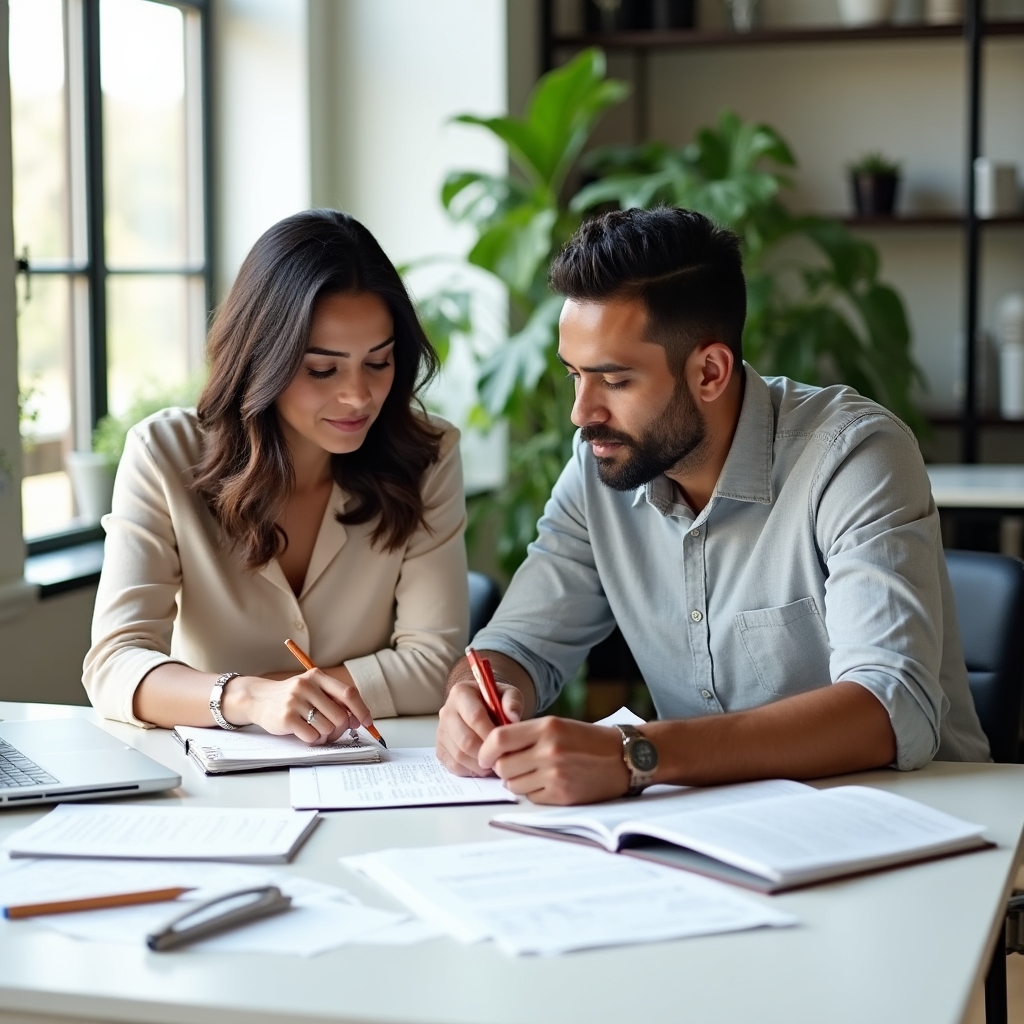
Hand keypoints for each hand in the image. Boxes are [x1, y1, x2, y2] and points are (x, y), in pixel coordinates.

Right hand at [221, 670, 371, 744]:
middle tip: (332, 730)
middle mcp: (307, 686)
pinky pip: (312, 737)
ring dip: (325, 735)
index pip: (349, 693)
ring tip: (314, 729)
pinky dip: (313, 740)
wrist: (258, 698)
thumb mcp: (313, 689)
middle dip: (340, 728)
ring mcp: (295, 701)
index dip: (361, 710)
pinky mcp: (286, 718)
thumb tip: (357, 719)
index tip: (367, 723)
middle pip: (340, 716)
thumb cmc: (292, 697)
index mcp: (318, 676)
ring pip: (327, 728)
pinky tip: (304, 732)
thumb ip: (333, 699)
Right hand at [436, 678, 523, 775]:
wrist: (480, 707)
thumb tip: (513, 718)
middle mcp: (446, 711)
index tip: (506, 744)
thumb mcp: (508, 694)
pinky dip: (471, 770)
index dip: (492, 734)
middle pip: (465, 740)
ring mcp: (441, 732)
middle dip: (487, 753)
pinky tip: (484, 766)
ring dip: (480, 764)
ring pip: (459, 756)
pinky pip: (454, 766)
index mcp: (461, 693)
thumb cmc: (495, 701)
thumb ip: (513, 701)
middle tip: (502, 757)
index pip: (475, 717)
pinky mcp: (440, 749)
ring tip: (495, 762)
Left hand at [478, 717, 629, 804]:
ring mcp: (556, 774)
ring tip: (534, 773)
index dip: (486, 750)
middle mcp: (549, 750)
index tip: (484, 756)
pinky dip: (534, 792)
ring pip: (513, 785)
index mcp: (547, 727)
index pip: (499, 738)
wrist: (624, 757)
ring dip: (517, 781)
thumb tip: (494, 751)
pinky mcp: (562, 795)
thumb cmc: (589, 740)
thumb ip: (527, 734)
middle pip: (502, 766)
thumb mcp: (558, 725)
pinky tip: (549, 783)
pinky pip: (531, 797)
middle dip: (502, 768)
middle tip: (513, 766)